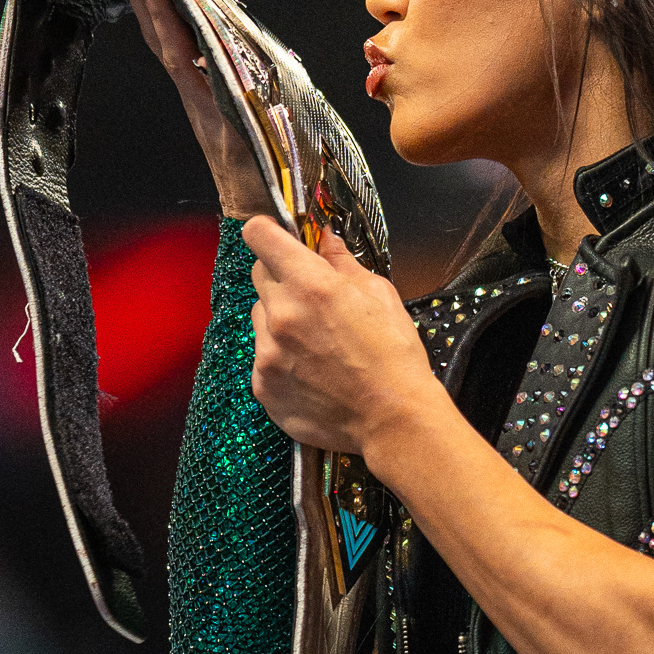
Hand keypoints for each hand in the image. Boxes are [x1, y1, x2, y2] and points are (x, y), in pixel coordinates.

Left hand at [110, 0, 271, 218]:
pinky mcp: (204, 103)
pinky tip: (168, 19)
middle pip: (159, 40)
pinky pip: (181, 58)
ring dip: (148, 12)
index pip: (175, 47)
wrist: (254, 210)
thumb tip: (226, 68)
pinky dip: (170, 32)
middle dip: (140, 0)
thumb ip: (239, 106)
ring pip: (165, 47)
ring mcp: (196, 98)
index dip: (161, 12)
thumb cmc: (259, 182)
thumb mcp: (253, 143)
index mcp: (203, 100)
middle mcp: (193, 95)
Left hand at [244, 215, 440, 462]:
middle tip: (311, 299)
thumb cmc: (394, 356)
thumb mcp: (379, 295)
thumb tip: (324, 239)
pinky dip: (280, 359)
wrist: (393, 420)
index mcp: (310, 284)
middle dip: (281, 278)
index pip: (259, 236)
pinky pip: (261, 358)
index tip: (278, 240)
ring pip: (259, 319)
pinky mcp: (263, 386)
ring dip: (279, 320)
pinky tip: (311, 372)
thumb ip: (343, 263)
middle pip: (258, 275)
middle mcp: (281, 315)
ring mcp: (267, 354)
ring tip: (315, 343)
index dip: (268, 233)